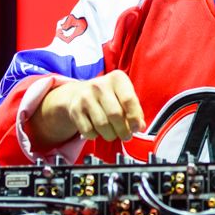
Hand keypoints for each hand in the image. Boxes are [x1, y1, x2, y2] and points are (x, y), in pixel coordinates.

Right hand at [30, 70, 145, 146]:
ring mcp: (85, 97)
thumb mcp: (124, 96)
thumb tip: (139, 126)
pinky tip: (98, 130)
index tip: (137, 128)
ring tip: (113, 133)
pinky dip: (96, 135)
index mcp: (117, 79)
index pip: (128, 99)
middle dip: (123, 130)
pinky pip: (89, 131)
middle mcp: (99, 85)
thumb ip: (134, 110)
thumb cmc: (108, 96)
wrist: (79, 93)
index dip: (134, 117)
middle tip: (126, 136)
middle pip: (115, 114)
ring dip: (111, 135)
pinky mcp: (75, 110)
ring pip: (102, 125)